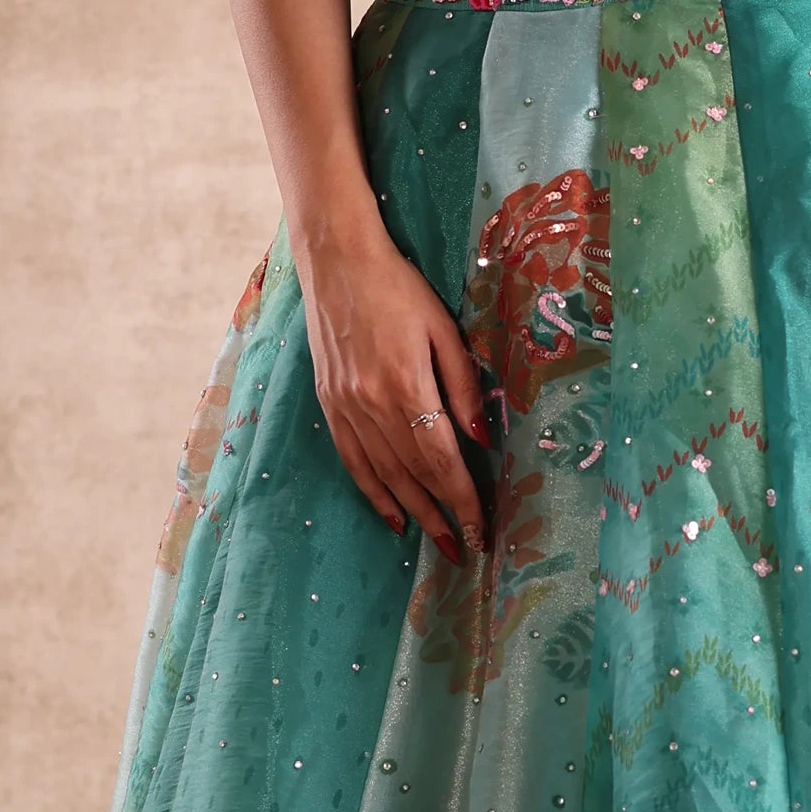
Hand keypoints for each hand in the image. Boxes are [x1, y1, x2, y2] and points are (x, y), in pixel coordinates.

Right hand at [296, 216, 491, 555]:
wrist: (336, 261)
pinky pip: (353, 461)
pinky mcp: (329, 404)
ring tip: (435, 541)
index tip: (481, 530)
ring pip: (383, 476)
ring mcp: (345, 407)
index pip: (441, 460)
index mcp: (405, 385)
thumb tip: (480, 439)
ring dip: (412, 513)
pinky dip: (373, 493)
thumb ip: (462, 386)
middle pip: (413, 476)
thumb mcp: (443, 329)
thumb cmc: (399, 288)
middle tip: (464, 551)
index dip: (463, 500)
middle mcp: (371, 405)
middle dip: (442, 517)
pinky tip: (391, 514)